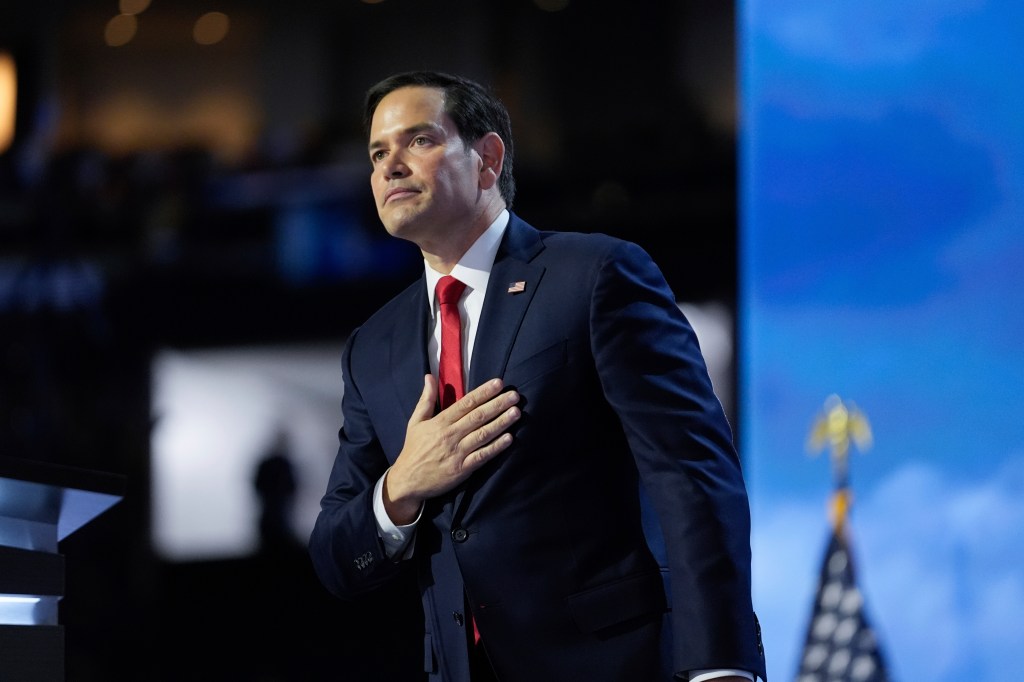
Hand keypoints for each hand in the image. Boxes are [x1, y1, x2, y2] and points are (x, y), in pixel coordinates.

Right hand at [383, 375, 520, 523]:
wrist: (407, 481)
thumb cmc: (413, 449)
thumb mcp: (415, 422)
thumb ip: (426, 399)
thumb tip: (429, 377)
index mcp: (440, 422)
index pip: (466, 403)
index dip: (483, 393)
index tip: (498, 383)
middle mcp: (450, 435)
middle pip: (478, 416)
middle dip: (498, 404)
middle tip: (514, 395)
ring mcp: (457, 453)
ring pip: (483, 434)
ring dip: (501, 423)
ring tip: (516, 412)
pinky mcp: (462, 470)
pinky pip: (482, 456)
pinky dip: (496, 447)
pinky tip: (509, 438)